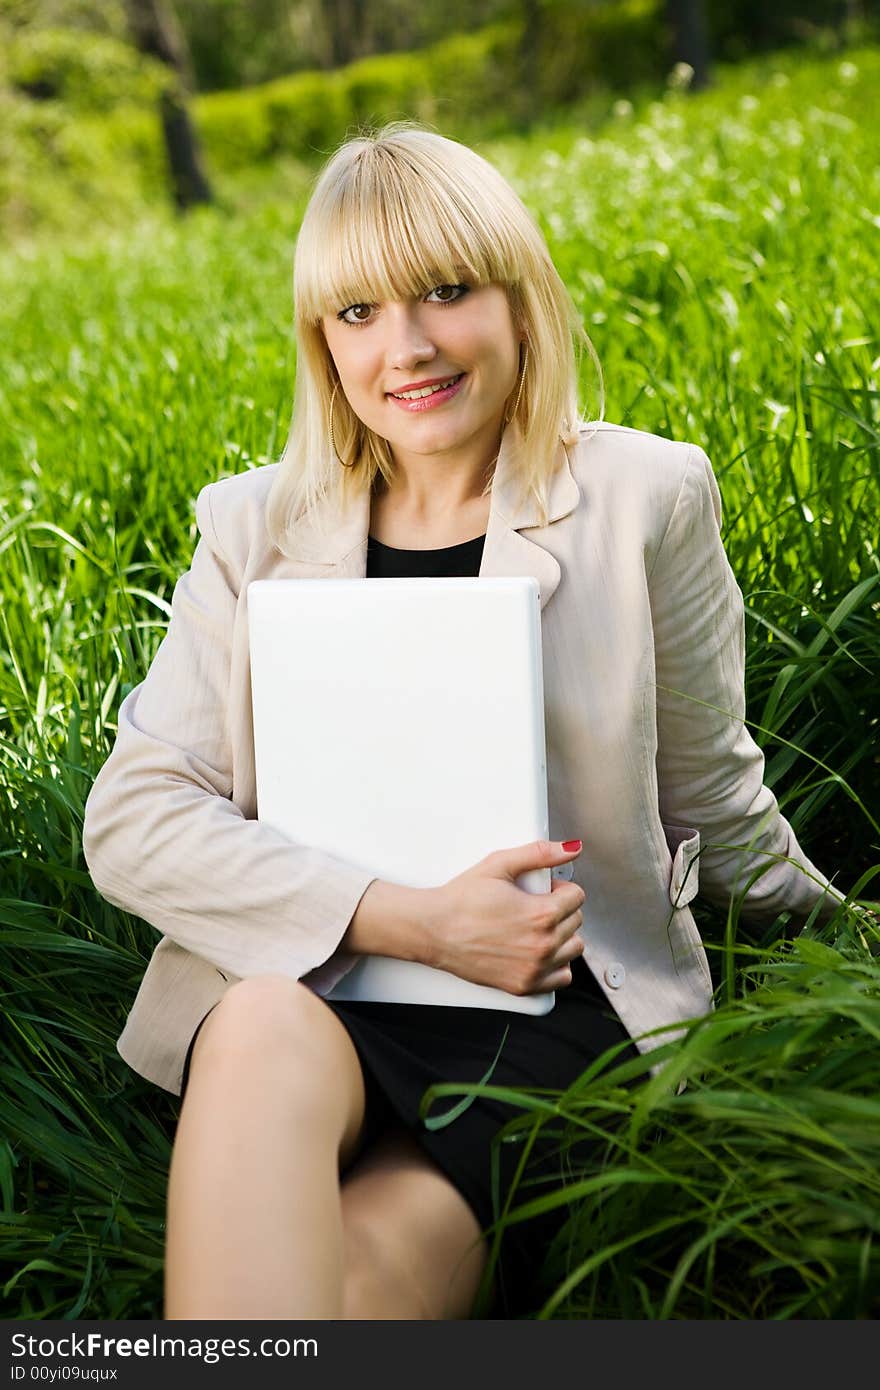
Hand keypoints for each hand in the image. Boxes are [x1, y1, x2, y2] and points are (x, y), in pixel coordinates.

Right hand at [423, 839, 585, 994]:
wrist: (434, 930)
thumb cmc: (461, 899)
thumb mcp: (499, 865)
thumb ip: (539, 854)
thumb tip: (571, 848)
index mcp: (541, 915)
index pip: (577, 896)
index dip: (560, 887)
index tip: (543, 889)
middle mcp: (543, 945)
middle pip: (576, 921)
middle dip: (560, 909)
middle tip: (533, 905)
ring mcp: (534, 969)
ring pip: (573, 948)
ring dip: (562, 936)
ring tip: (536, 927)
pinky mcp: (524, 986)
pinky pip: (562, 977)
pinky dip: (556, 964)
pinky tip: (536, 950)